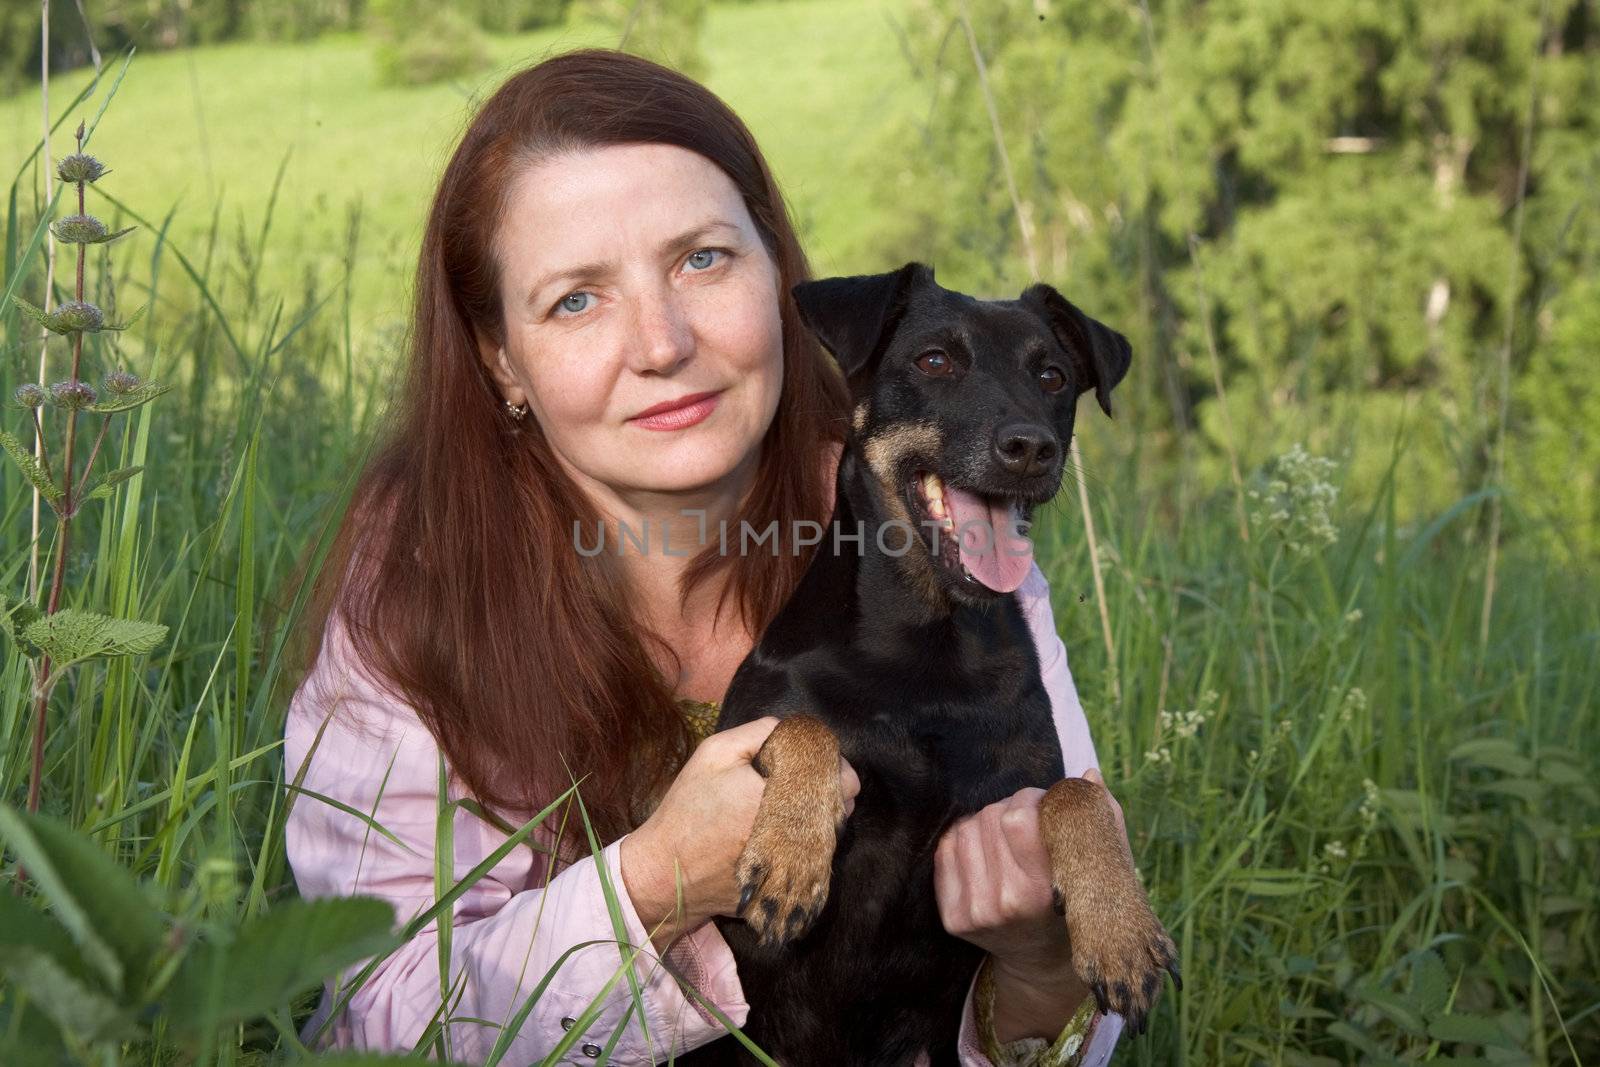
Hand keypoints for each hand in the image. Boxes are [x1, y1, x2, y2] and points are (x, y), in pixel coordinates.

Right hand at [620, 716, 859, 949]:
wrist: (665, 871)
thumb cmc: (689, 808)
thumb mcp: (714, 754)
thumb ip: (758, 732)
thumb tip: (791, 729)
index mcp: (782, 797)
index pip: (841, 783)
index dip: (837, 770)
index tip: (823, 763)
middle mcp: (795, 836)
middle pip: (841, 813)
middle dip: (831, 794)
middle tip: (809, 783)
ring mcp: (792, 868)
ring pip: (829, 838)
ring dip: (819, 820)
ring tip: (793, 806)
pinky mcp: (784, 890)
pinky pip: (809, 862)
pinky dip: (803, 846)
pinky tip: (782, 834)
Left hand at [934, 769, 1126, 1037]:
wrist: (1043, 960)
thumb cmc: (1078, 902)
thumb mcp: (1102, 866)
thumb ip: (1102, 818)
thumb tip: (1087, 774)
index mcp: (1045, 890)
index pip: (1017, 819)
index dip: (1030, 800)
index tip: (1043, 805)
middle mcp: (1006, 904)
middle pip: (989, 818)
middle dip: (1010, 809)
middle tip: (1025, 820)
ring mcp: (976, 913)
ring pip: (965, 830)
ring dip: (986, 823)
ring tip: (1006, 836)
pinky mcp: (953, 918)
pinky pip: (945, 851)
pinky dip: (964, 840)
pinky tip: (985, 851)